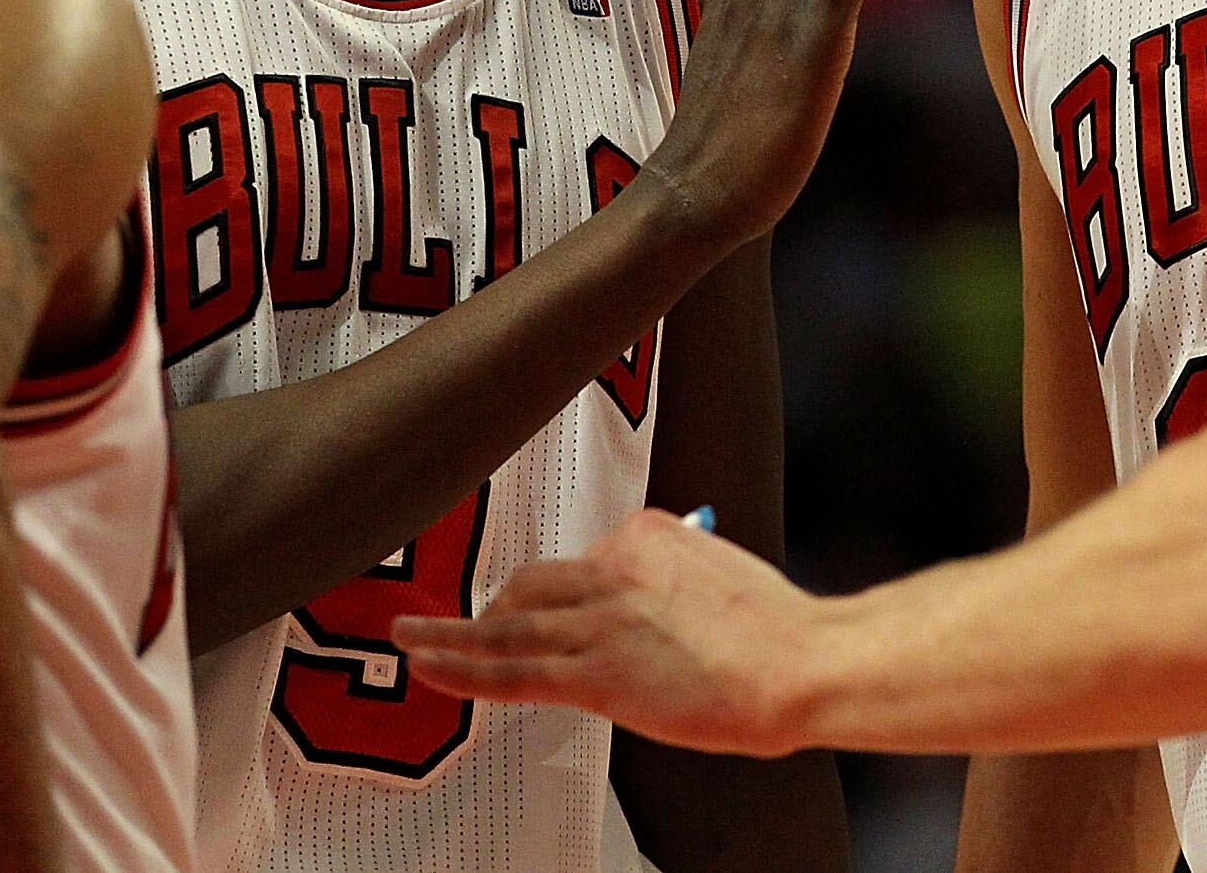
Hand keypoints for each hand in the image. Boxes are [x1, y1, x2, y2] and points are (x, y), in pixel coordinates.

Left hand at [391, 508, 820, 756]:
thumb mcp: (722, 573)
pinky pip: (509, 670)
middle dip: (504, 609)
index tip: (569, 613)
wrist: (797, 664)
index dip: (571, 592)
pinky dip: (459, 666)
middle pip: (534, 583)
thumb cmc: (777, 633)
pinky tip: (426, 662)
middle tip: (483, 629)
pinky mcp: (593, 674)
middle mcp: (615, 567)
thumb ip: (680, 572)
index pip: (586, 557)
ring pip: (506, 623)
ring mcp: (599, 621)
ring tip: (409, 635)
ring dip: (448, 630)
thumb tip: (661, 592)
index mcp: (649, 533)